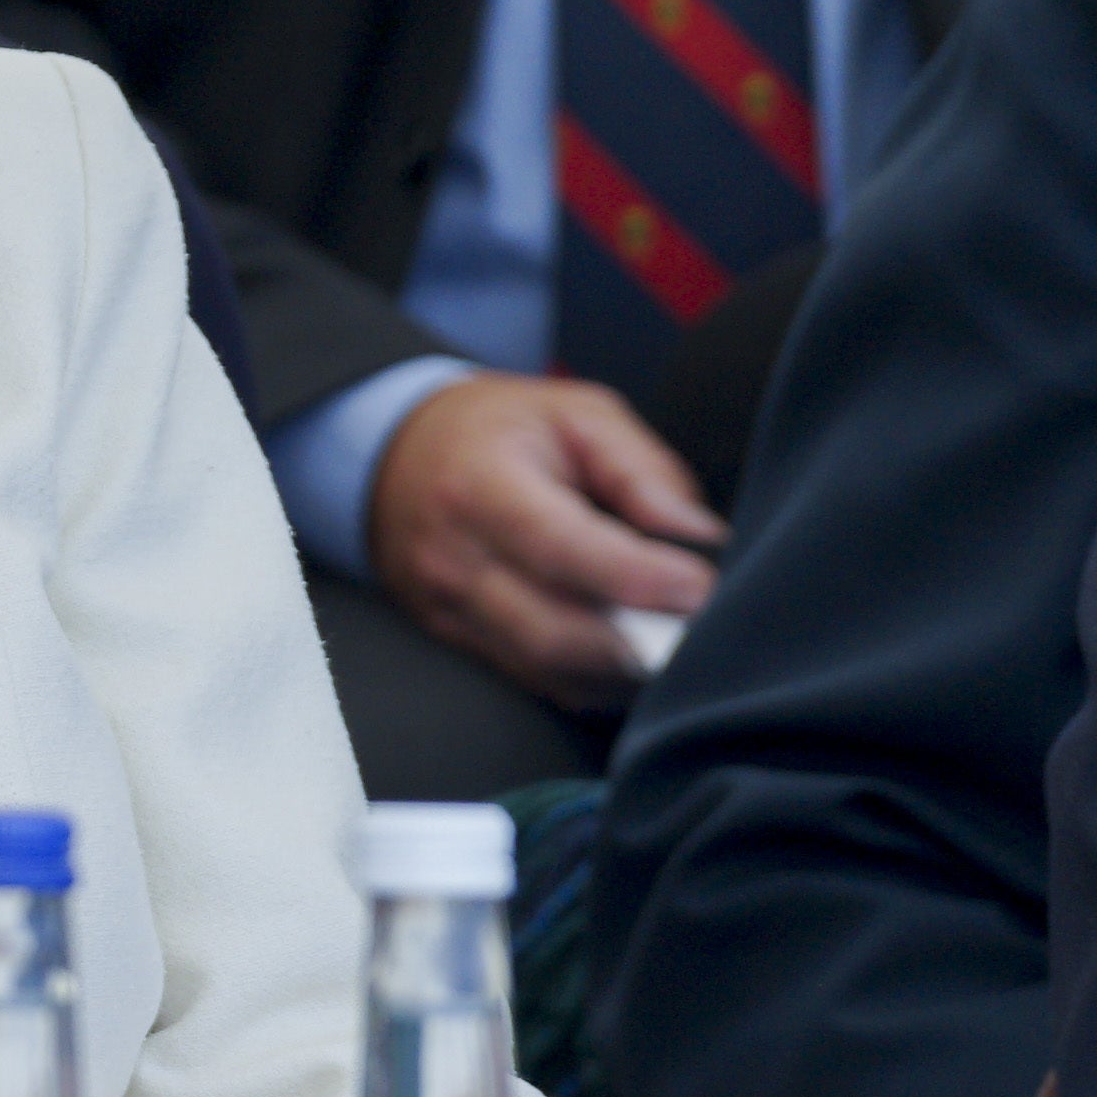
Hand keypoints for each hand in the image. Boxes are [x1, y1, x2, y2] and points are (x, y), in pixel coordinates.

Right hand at [365, 371, 720, 701]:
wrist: (393, 458)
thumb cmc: (497, 432)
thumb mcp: (576, 415)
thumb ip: (641, 470)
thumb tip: (698, 537)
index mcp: (481, 487)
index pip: (558, 547)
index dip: (635, 576)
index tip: (701, 586)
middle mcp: (456, 560)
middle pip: (553, 632)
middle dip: (640, 643)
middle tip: (704, 627)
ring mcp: (450, 610)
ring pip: (550, 669)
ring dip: (624, 669)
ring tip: (678, 642)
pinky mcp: (459, 641)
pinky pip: (539, 680)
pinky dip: (597, 678)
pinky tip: (634, 653)